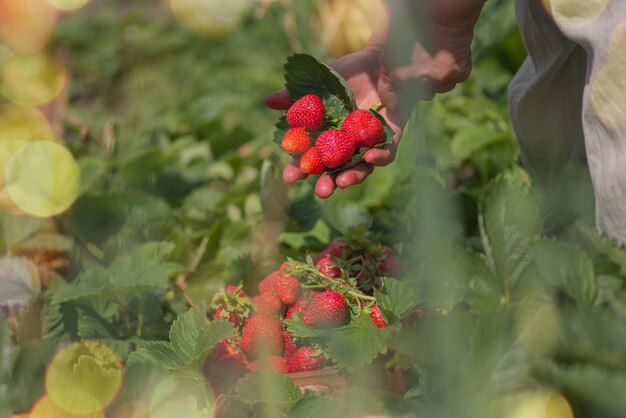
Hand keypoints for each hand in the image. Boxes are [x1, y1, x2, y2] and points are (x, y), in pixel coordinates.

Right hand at [265, 48, 402, 198]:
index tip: (290, 178)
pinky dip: (379, 157)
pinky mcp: (391, 136)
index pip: (311, 159)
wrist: (381, 59)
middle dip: (328, 184)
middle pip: (335, 171)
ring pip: (362, 169)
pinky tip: (369, 156)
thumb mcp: (318, 84)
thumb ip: (295, 94)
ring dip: (353, 177)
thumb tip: (268, 101)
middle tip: (321, 192)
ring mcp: (370, 143)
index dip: (300, 170)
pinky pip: (387, 154)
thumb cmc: (349, 73)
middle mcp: (348, 145)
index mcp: (328, 137)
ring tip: (343, 183)